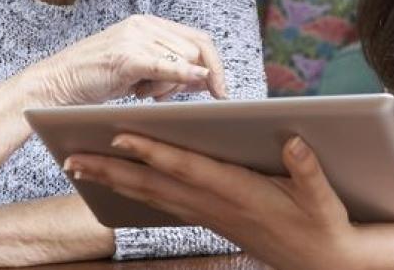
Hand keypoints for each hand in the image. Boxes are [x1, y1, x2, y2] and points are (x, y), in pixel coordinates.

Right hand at [30, 14, 227, 105]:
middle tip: (169, 97)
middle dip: (194, 79)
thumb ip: (170, 68)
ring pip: (182, 60)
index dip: (215, 64)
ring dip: (171, 86)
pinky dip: (183, 72)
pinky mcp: (126, 56)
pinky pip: (164, 64)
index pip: (197, 38)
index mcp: (149, 23)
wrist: (56, 81)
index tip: (223, 91)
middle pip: (195, 50)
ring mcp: (135, 38)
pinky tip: (196, 80)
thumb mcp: (139, 70)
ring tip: (142, 91)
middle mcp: (145, 25)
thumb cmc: (96, 79)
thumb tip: (206, 78)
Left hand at [63, 134, 359, 269]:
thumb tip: (294, 141)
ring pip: (152, 196)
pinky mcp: (210, 218)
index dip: (153, 152)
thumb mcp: (322, 199)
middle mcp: (215, 206)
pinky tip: (120, 184)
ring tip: (81, 167)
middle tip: (71, 158)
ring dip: (114, 181)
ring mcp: (209, 214)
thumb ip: (307, 170)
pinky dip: (136, 191)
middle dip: (111, 170)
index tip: (120, 135)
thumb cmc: (322, 226)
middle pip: (153, 185)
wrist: (322, 263)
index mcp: (238, 194)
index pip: (186, 168)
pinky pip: (163, 203)